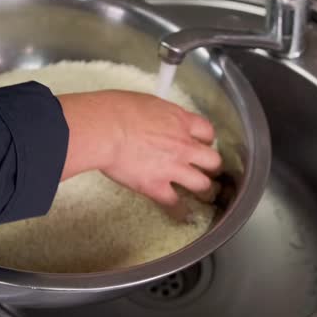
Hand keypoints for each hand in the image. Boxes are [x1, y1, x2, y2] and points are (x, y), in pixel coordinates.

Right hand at [58, 90, 221, 218]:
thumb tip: (154, 119)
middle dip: (212, 167)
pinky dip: (179, 211)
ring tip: (204, 196)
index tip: (203, 144)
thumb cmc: (115, 110)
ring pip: (202, 184)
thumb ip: (158, 114)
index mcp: (179, 121)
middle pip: (213, 160)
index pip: (206, 131)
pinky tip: (181, 215)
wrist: (104, 129)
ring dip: (204, 191)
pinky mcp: (156, 186)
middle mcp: (182, 145)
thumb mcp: (145, 102)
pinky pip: (175, 204)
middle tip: (208, 171)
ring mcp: (172, 167)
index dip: (207, 140)